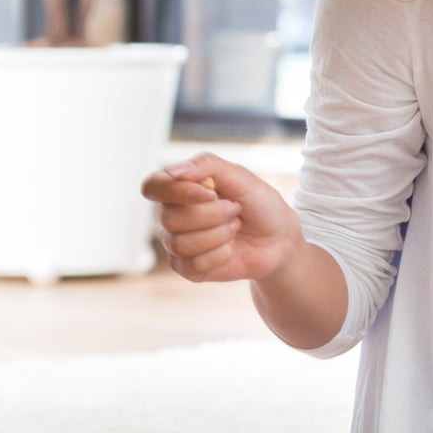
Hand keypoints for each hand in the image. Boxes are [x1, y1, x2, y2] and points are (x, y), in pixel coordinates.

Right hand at [140, 152, 301, 283]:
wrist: (278, 238)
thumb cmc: (258, 203)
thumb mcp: (240, 176)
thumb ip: (206, 165)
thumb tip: (172, 171)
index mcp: (179, 188)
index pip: (153, 186)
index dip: (177, 191)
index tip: (210, 193)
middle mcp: (171, 215)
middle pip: (170, 218)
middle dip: (212, 214)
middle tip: (235, 210)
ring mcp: (176, 243)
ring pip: (180, 243)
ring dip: (219, 234)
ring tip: (235, 227)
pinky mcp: (187, 268)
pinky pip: (193, 264)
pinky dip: (221, 254)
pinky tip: (231, 248)